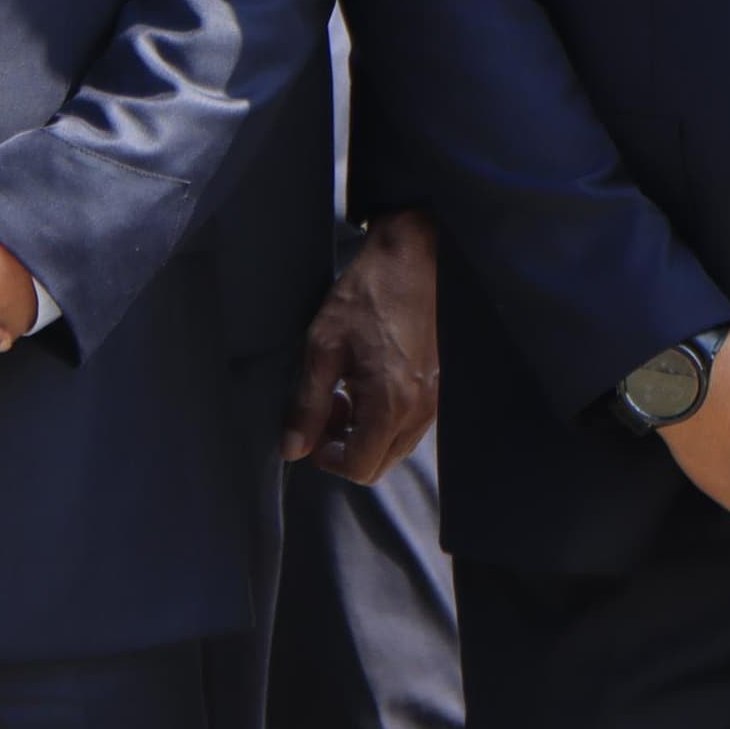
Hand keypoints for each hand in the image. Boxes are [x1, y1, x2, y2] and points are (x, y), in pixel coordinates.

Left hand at [284, 210, 439, 483]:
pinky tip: (365, 381)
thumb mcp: (322, 347)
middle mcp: (419, 411)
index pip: (360, 468)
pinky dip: (382, 418)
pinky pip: (408, 425)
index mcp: (391, 403)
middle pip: (378, 464)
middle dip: (345, 446)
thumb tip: (292, 449)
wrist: (412, 260)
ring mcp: (433, 402)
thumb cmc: (366, 297)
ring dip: (363, 432)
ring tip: (343, 389)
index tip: (311, 425)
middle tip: (326, 405)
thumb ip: (307, 404)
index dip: (327, 457)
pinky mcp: (437, 389)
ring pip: (393, 446)